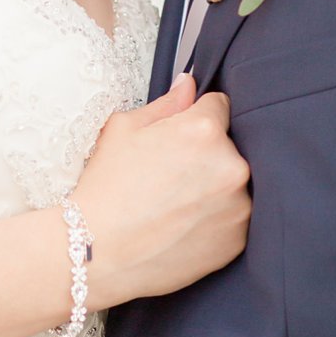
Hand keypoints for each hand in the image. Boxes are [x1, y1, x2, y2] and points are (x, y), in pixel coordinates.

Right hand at [75, 74, 250, 307]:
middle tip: (170, 175)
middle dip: (206, 154)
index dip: (196, 118)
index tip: (179, 138)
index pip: (219, 105)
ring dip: (214, 187)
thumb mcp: (124, 130)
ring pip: (233, 183)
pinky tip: (182, 225)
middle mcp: (231, 166)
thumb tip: (189, 84)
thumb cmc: (106, 189)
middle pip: (228, 146)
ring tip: (174, 204)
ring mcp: (239, 206)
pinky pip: (233, 217)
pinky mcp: (238, 239)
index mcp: (204, 130)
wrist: (97, 252)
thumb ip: (167, 104)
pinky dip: (215, 219)